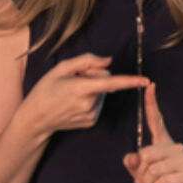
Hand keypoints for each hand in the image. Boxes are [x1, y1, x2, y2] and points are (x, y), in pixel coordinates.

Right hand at [21, 53, 148, 137]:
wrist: (36, 118)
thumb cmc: (46, 89)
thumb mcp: (61, 68)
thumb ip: (87, 60)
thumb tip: (108, 61)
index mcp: (81, 88)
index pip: (111, 83)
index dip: (130, 81)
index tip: (146, 81)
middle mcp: (89, 104)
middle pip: (106, 82)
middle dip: (95, 77)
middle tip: (74, 80)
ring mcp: (91, 115)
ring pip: (104, 93)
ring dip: (93, 89)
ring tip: (72, 92)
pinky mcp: (91, 121)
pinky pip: (99, 103)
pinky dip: (91, 99)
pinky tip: (75, 102)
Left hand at [123, 83, 182, 182]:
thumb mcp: (141, 176)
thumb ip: (133, 165)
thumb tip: (131, 157)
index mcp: (163, 144)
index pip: (157, 121)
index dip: (152, 103)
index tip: (150, 85)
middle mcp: (176, 147)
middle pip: (146, 154)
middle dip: (140, 173)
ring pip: (153, 169)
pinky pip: (163, 180)